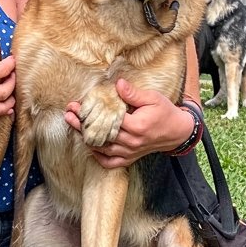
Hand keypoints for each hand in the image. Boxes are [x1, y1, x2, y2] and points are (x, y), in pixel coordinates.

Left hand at [64, 78, 196, 169]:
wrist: (177, 132)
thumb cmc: (165, 112)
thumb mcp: (152, 98)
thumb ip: (133, 93)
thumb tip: (117, 84)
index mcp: (136, 127)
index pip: (107, 120)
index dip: (90, 113)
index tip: (77, 105)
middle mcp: (131, 142)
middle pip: (101, 135)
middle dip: (82, 125)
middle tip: (68, 114)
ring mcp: (130, 152)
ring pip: (102, 149)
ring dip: (85, 138)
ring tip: (73, 125)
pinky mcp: (130, 158)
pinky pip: (109, 162)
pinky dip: (98, 155)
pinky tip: (90, 145)